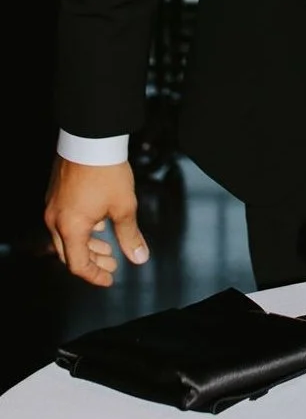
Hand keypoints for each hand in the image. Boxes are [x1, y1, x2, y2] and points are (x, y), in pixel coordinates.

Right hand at [44, 159, 148, 286]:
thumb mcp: (124, 206)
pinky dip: (81, 229)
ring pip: (65, 237)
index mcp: (70, 228)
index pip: (78, 265)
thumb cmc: (106, 172)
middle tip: (112, 263)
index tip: (110, 279)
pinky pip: (64, 221)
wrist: (91, 139)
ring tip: (108, 245)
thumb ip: (130, 235)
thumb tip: (139, 258)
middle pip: (69, 253)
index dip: (95, 275)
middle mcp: (55, 220)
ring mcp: (53, 206)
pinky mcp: (55, 194)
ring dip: (87, 245)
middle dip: (92, 261)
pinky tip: (99, 222)